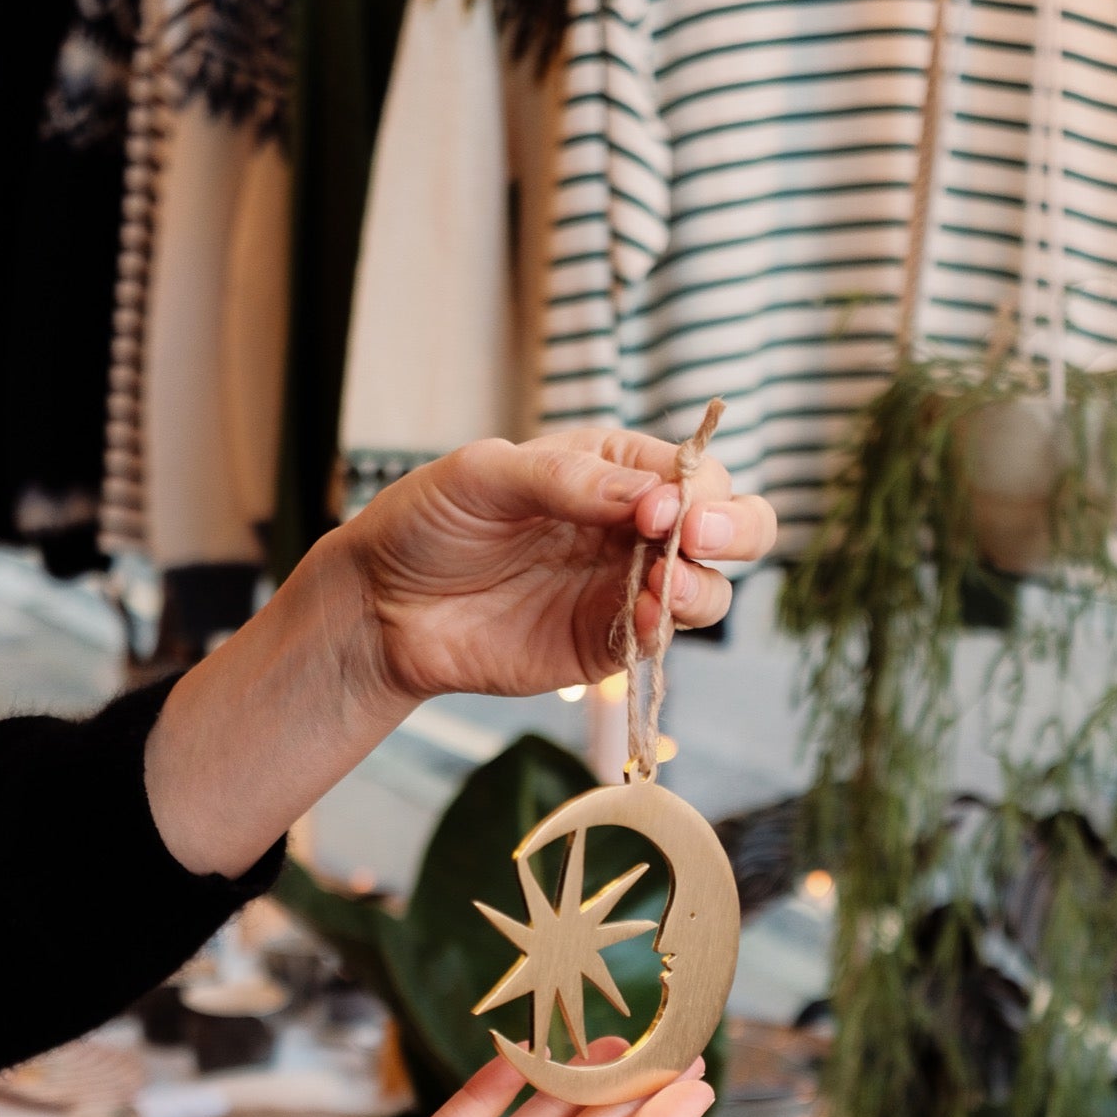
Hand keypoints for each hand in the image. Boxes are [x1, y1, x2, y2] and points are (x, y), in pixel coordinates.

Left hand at [339, 427, 776, 701]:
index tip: (660, 505)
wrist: (381, 604)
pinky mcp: (605, 646)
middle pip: (730, 527)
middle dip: (735, 529)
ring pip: (707, 589)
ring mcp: (623, 589)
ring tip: (667, 585)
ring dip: (703, 586)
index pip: (691, 470)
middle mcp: (633, 527)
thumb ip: (567, 481)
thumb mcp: (485, 475)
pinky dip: (664, 631)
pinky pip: (657, 640)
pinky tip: (645, 620)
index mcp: (614, 469)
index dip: (694, 486)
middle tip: (700, 537)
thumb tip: (654, 498)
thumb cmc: (429, 522)